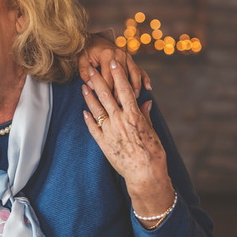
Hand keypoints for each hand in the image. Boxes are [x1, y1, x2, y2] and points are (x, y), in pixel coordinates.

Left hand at [79, 34, 150, 97]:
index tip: (108, 103)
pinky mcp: (130, 59)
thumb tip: (92, 86)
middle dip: (122, 91)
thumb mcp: (81, 60)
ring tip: (135, 98)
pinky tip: (148, 87)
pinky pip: (139, 69)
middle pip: (122, 77)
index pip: (108, 77)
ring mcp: (127, 56)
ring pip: (134, 73)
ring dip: (135, 86)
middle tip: (121, 105)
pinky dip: (144, 78)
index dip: (108, 91)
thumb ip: (85, 73)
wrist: (95, 39)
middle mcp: (119, 55)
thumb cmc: (87, 52)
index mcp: (106, 55)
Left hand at [81, 59, 173, 224]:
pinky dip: (88, 118)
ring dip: (89, 96)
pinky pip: (93, 127)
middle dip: (98, 80)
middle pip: (106, 95)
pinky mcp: (103, 143)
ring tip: (83, 86)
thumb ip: (146, 115)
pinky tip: (84, 110)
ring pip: (96, 109)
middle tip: (90, 68)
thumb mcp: (152, 131)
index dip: (118, 74)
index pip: (124, 89)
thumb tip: (145, 101)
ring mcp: (109, 132)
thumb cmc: (153, 153)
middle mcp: (120, 121)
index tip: (114, 62)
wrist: (145, 175)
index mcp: (134, 115)